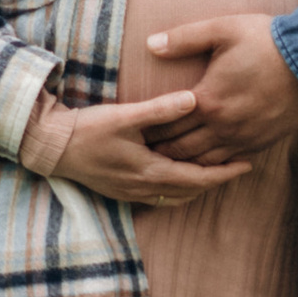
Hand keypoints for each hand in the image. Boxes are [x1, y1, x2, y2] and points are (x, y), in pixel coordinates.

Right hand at [52, 89, 250, 207]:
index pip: (198, 178)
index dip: (224, 173)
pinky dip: (179, 189)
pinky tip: (182, 176)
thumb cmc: (88, 130)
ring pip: (176, 197)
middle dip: (216, 180)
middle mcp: (144, 188)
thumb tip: (194, 99)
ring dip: (198, 186)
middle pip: (191, 191)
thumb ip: (160, 109)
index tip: (246, 163)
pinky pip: (161, 196)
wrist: (51, 147)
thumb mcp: (125, 116)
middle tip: (239, 167)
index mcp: (150, 172)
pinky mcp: (122, 190)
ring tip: (216, 172)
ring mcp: (132, 193)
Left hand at [146, 13, 297, 165]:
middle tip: (140, 156)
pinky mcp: (259, 143)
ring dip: (182, 164)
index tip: (131, 134)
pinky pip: (227, 163)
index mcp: (207, 98)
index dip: (146, 130)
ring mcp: (242, 137)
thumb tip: (151, 44)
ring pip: (202, 161)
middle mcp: (222, 125)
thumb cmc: (266, 42)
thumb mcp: (222, 30)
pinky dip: (210, 167)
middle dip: (159, 152)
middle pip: (180, 147)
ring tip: (165, 165)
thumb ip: (184, 38)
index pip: (166, 122)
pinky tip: (201, 166)